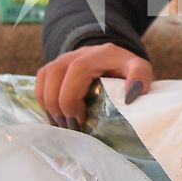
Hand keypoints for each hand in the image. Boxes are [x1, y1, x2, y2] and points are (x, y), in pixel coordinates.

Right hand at [35, 42, 151, 130]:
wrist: (116, 60)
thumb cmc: (128, 70)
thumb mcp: (141, 69)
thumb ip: (140, 77)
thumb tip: (131, 95)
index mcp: (100, 54)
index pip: (76, 70)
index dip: (71, 96)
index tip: (79, 120)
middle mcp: (78, 53)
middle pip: (55, 73)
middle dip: (58, 105)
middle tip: (71, 128)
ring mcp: (64, 58)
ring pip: (45, 77)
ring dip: (49, 104)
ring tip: (62, 125)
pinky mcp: (56, 67)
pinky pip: (41, 81)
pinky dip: (44, 100)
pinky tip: (55, 116)